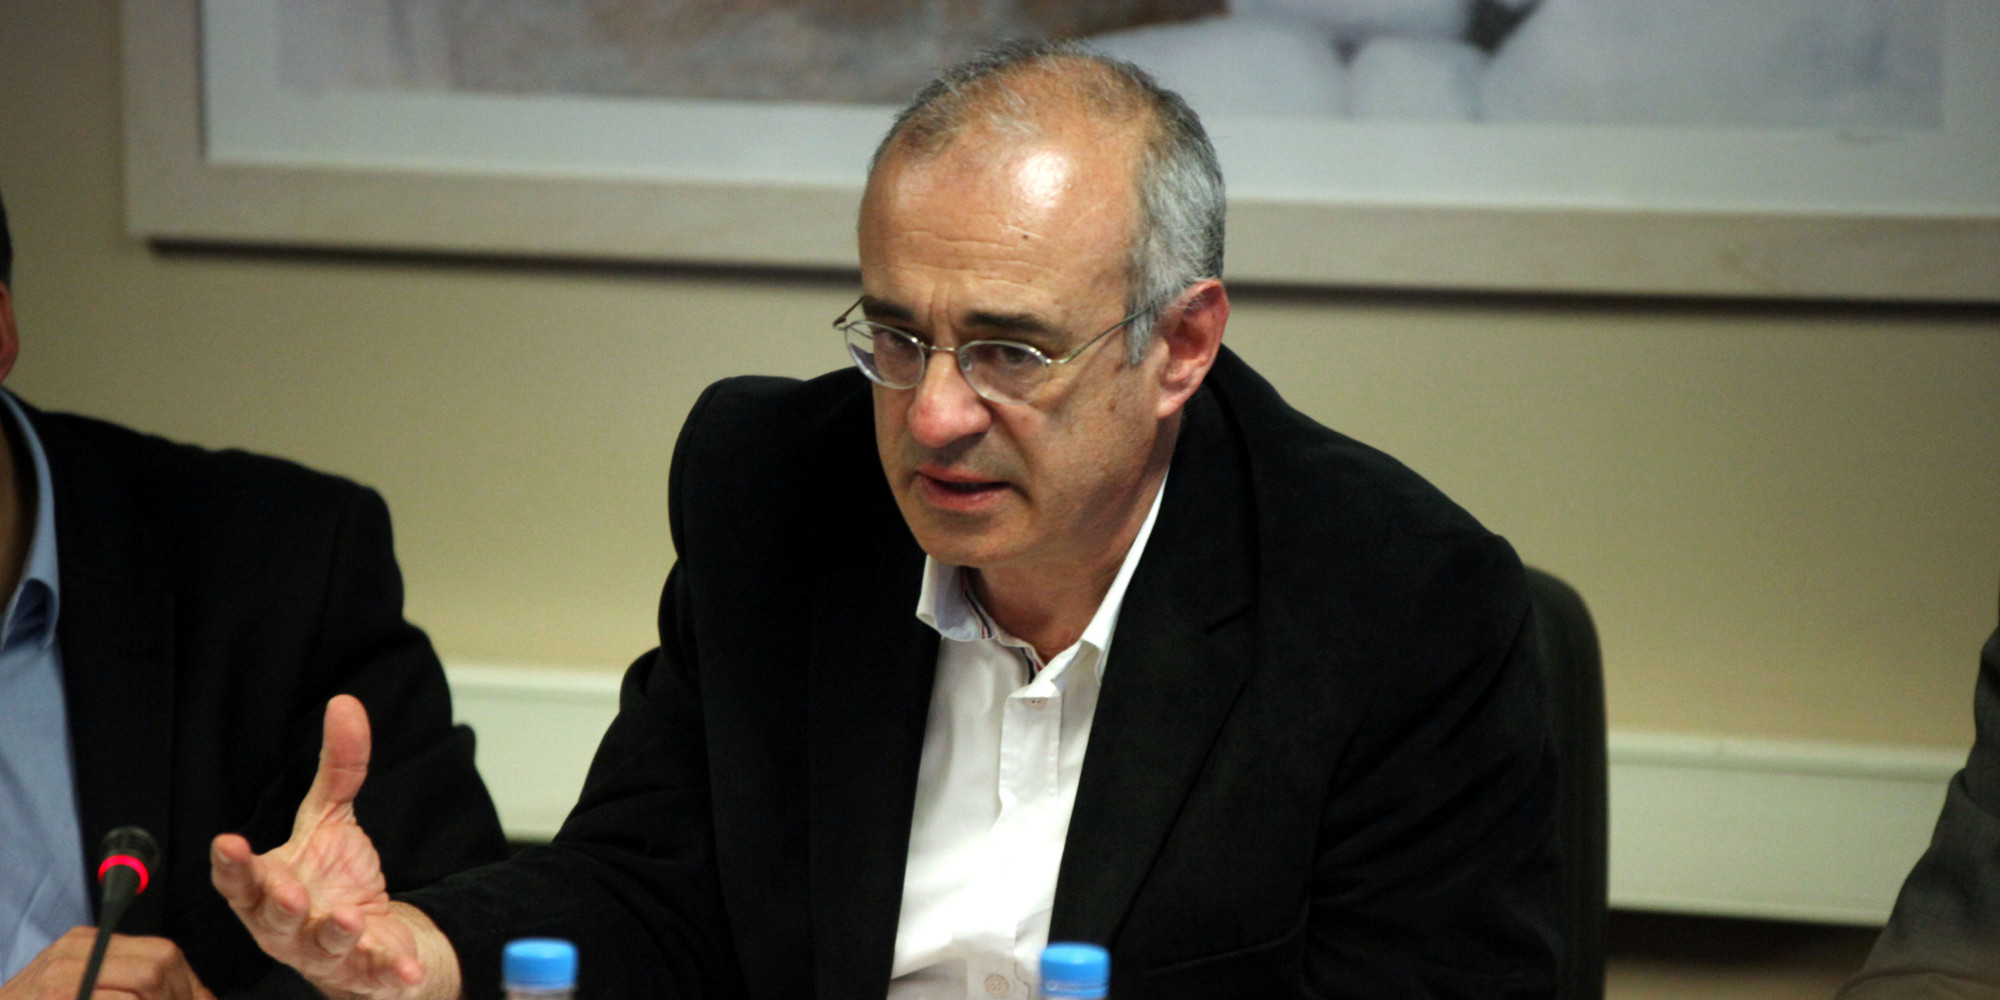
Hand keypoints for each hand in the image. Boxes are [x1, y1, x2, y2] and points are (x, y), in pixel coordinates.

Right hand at [0, 928, 212, 999]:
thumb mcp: (85, 988)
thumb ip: (131, 985)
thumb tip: (203, 999)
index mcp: (91, 942)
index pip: (164, 952)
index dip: (188, 986)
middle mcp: (79, 948)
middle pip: (159, 964)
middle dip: (177, 998)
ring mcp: (64, 972)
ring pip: (144, 982)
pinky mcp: (58, 993)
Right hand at [210, 696, 460, 999]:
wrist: (371, 939)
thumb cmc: (334, 881)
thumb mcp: (333, 819)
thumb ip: (338, 768)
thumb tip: (345, 704)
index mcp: (270, 886)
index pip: (240, 878)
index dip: (231, 864)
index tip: (226, 843)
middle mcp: (288, 924)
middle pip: (272, 918)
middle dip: (277, 906)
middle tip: (288, 893)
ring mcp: (324, 952)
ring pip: (320, 947)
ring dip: (332, 935)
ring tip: (350, 920)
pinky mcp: (364, 972)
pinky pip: (374, 975)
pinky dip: (389, 972)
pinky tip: (405, 969)